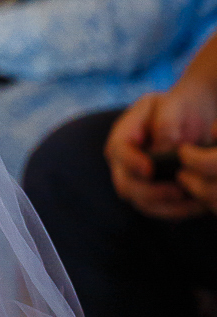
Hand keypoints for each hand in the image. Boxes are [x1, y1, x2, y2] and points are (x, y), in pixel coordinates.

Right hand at [106, 83, 216, 219]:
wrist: (191, 119)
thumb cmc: (178, 108)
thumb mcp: (172, 105)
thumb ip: (165, 123)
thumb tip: (163, 148)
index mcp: (123, 135)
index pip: (118, 151)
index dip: (130, 163)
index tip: (149, 169)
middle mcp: (124, 162)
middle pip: (126, 185)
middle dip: (150, 193)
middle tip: (178, 192)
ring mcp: (137, 180)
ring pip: (143, 204)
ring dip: (168, 207)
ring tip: (194, 200)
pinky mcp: (153, 194)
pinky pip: (160, 210)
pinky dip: (178, 211)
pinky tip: (197, 204)